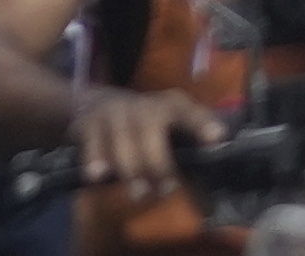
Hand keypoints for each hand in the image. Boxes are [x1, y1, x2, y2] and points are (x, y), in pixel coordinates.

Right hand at [71, 85, 213, 194]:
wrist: (99, 102)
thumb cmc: (149, 126)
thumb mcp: (171, 130)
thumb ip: (190, 158)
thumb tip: (208, 203)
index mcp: (172, 106)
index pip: (189, 112)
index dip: (201, 123)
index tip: (216, 138)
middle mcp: (143, 105)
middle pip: (150, 129)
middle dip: (158, 163)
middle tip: (165, 190)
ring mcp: (113, 111)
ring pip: (122, 139)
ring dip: (132, 169)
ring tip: (140, 195)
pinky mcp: (88, 120)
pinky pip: (93, 142)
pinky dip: (96, 159)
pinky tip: (98, 176)